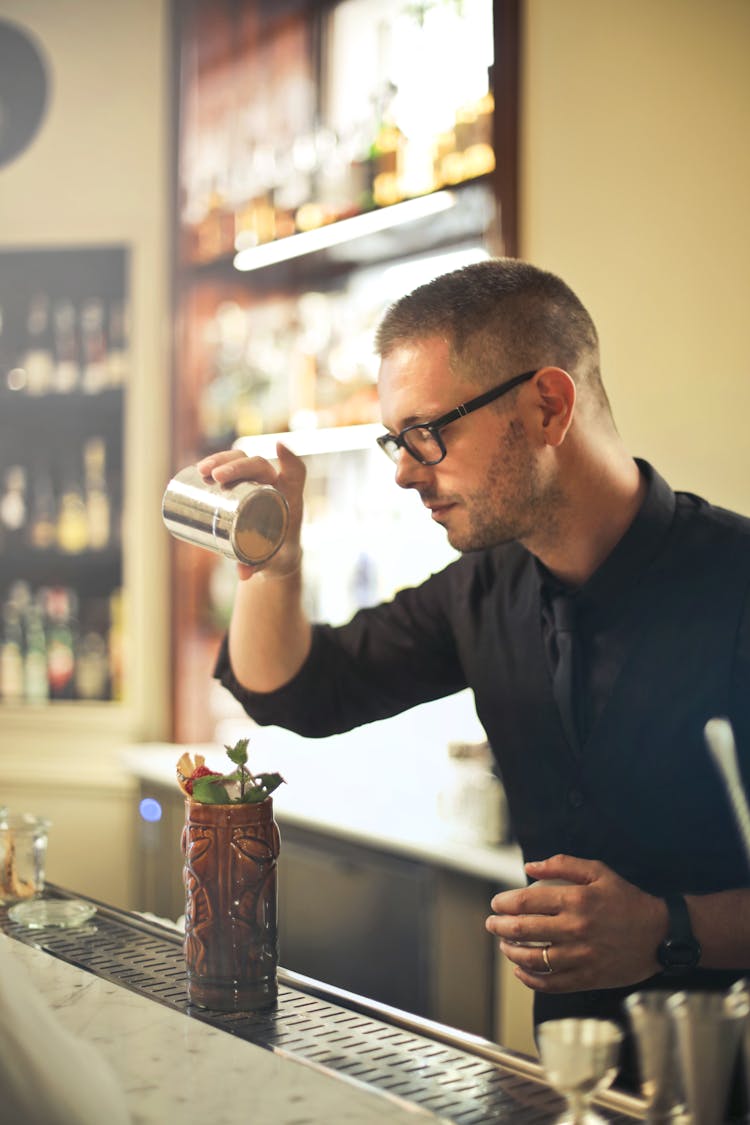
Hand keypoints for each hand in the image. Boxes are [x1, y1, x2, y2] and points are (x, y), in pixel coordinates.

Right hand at [196, 443, 305, 580]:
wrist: (275, 554)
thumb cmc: (279, 554)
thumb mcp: (273, 561)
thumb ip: (260, 565)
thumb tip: (242, 574)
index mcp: (290, 496)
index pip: (296, 471)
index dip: (289, 458)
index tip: (278, 447)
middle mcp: (274, 484)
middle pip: (258, 464)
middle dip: (236, 465)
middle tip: (217, 476)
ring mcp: (256, 483)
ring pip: (241, 461)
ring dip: (222, 460)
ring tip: (203, 471)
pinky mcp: (240, 487)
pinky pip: (230, 469)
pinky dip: (216, 466)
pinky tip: (200, 469)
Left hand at [485, 854, 666, 992]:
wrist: (660, 933)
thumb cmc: (627, 899)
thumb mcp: (598, 871)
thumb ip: (562, 864)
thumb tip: (530, 866)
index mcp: (576, 900)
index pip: (526, 902)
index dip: (504, 903)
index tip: (496, 904)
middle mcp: (575, 929)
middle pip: (524, 930)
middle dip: (500, 926)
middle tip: (492, 924)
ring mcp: (581, 956)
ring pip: (534, 959)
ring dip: (512, 953)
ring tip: (505, 946)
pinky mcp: (588, 978)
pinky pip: (552, 983)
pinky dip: (531, 980)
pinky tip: (522, 972)